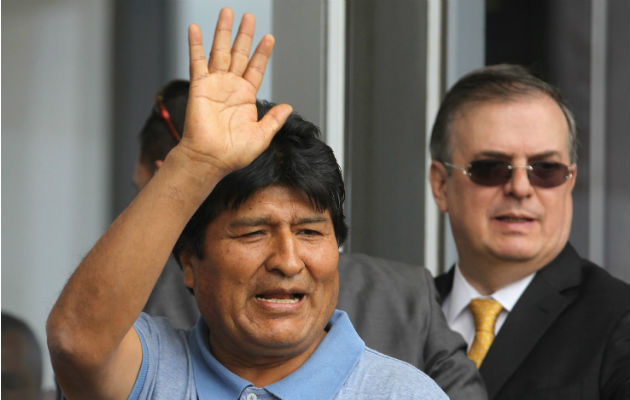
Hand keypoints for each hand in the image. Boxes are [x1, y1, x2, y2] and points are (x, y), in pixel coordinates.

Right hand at [181, 8, 291, 175]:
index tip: (269, 37)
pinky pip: (197, 61)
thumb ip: (274, 119)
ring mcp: (214, 85)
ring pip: (219, 51)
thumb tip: (288, 107)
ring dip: (223, 32)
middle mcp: (230, 88)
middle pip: (239, 54)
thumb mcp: (261, 136)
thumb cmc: (233, 154)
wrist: (210, 160)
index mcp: (245, 98)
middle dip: (244, 35)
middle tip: (248, 17)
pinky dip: (195, 44)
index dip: (262, 53)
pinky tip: (195, 28)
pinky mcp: (199, 86)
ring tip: (227, 13)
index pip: (256, 68)